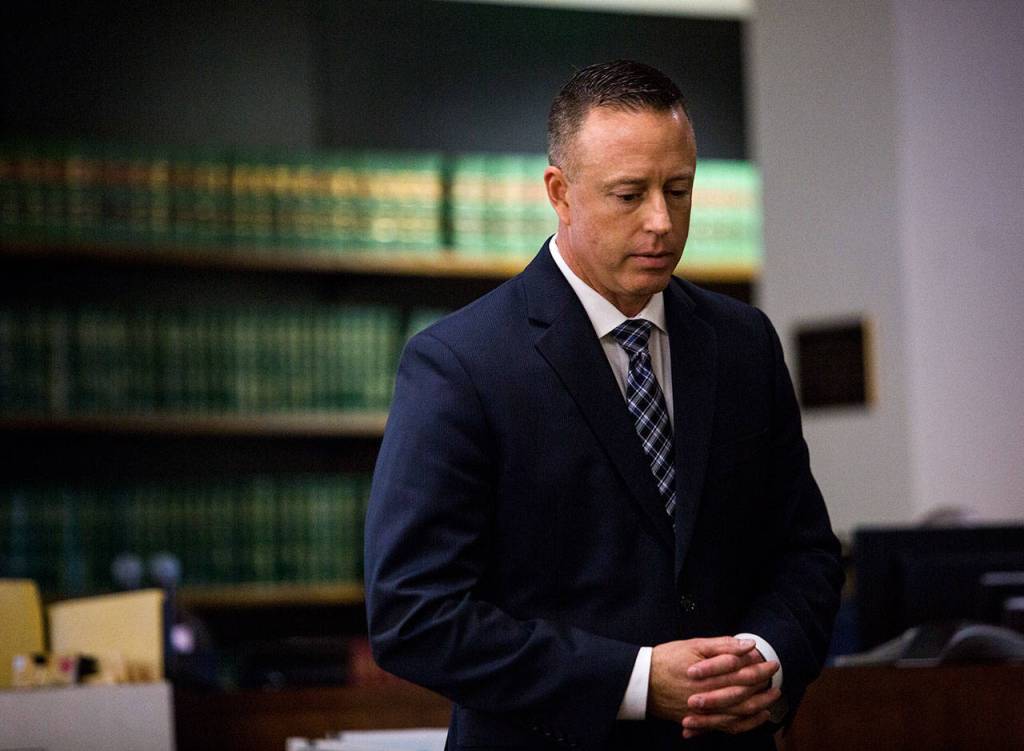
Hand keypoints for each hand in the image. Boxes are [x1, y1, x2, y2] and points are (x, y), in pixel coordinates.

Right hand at [646, 637, 776, 723]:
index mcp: (711, 675)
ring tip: (772, 700)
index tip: (772, 663)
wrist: (642, 682)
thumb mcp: (693, 645)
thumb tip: (748, 644)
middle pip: (745, 694)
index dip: (760, 668)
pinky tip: (754, 718)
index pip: (744, 673)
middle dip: (764, 687)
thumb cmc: (667, 659)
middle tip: (776, 679)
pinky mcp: (700, 721)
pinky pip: (727, 727)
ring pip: (740, 713)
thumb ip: (722, 646)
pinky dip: (744, 724)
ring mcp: (706, 712)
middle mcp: (711, 696)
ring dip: (759, 707)